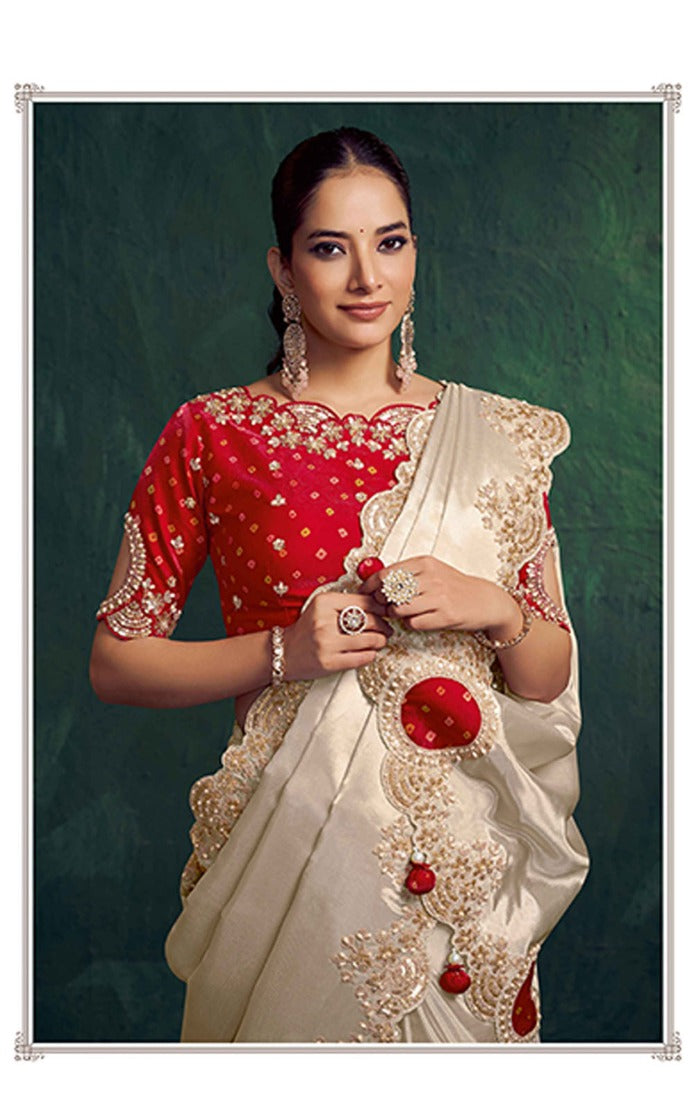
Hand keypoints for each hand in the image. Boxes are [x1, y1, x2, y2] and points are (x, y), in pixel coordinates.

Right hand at [282, 591, 392, 681]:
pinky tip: (370, 652)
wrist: (284, 652)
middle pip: (369, 621)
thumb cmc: (307, 629)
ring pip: (368, 640)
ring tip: (381, 641)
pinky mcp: (329, 663)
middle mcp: (324, 621)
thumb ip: (345, 603)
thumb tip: (377, 605)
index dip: (380, 607)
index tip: (385, 612)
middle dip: (383, 626)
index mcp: (324, 602)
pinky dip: (371, 655)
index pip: (363, 602)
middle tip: (387, 629)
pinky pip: (361, 658)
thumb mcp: (321, 607)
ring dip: (380, 641)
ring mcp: (326, 643)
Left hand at [358, 555, 521, 637]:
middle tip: (383, 606)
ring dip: (394, 614)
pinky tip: (418, 619)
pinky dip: (410, 624)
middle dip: (381, 602)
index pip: (386, 573)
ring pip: (399, 609)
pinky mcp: (445, 616)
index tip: (365, 592)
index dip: (371, 585)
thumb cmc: (454, 586)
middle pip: (389, 592)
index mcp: (425, 563)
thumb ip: (407, 573)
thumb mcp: (432, 570)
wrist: (485, 601)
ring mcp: (438, 597)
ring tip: (401, 613)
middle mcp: (431, 577)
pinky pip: (413, 623)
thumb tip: (375, 579)